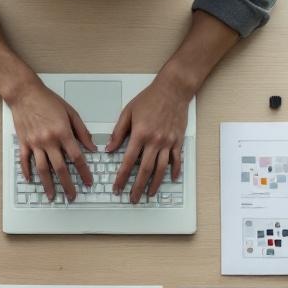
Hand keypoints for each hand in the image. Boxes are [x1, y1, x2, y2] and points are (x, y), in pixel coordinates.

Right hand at [9, 79, 95, 201]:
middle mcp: (48, 140)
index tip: (88, 182)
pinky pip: (25, 161)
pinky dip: (27, 171)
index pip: (77, 157)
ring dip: (48, 185)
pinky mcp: (23, 142)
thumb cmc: (47, 100)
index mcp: (62, 133)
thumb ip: (82, 132)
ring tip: (52, 195)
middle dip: (67, 185)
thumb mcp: (70, 112)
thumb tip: (92, 147)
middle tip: (72, 196)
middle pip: (60, 168)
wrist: (25, 93)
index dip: (84, 172)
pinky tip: (31, 180)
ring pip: (43, 169)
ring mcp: (34, 143)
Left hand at [107, 76, 189, 203]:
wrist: (173, 89)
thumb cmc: (150, 98)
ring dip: (155, 184)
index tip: (117, 187)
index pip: (128, 162)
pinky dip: (174, 170)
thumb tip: (109, 149)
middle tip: (133, 198)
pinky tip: (171, 178)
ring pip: (161, 169)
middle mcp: (155, 141)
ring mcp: (168, 142)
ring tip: (149, 194)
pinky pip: (177, 159)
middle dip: (137, 187)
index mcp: (140, 134)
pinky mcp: (178, 141)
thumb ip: (118, 132)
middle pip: (145, 170)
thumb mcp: (128, 112)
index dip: (122, 177)